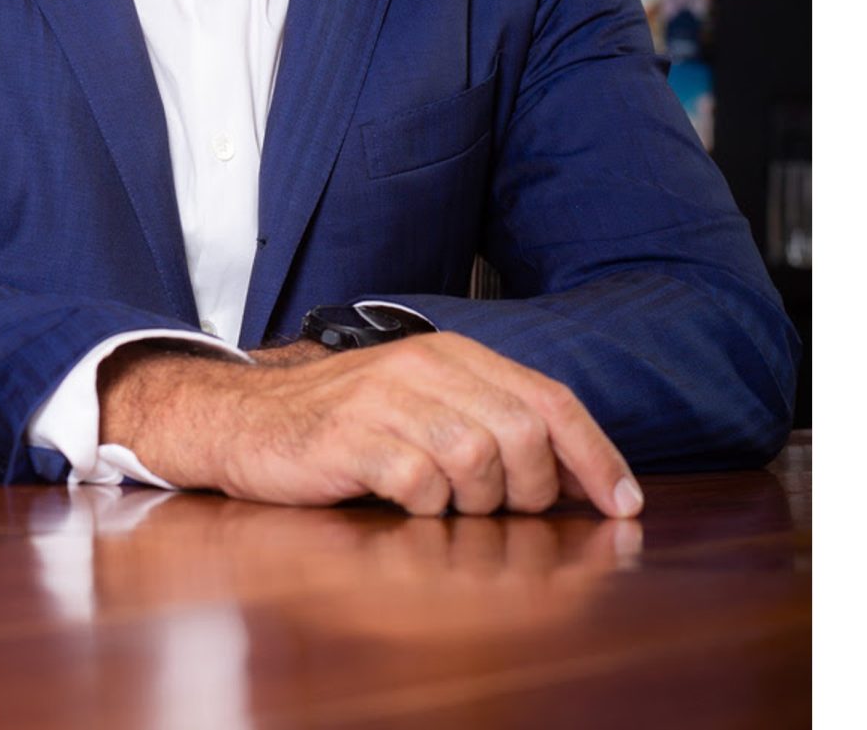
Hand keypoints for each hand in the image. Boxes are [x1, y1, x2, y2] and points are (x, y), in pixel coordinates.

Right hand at [98, 333, 642, 519]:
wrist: (243, 420)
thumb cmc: (340, 422)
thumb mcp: (420, 403)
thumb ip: (487, 421)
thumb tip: (569, 475)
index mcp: (452, 355)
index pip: (550, 400)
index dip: (596, 456)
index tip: (624, 504)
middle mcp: (424, 366)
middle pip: (524, 434)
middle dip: (531, 490)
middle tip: (503, 512)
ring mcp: (386, 399)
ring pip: (479, 461)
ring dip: (474, 505)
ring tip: (443, 507)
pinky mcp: (352, 437)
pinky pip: (421, 484)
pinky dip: (424, 508)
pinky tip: (401, 503)